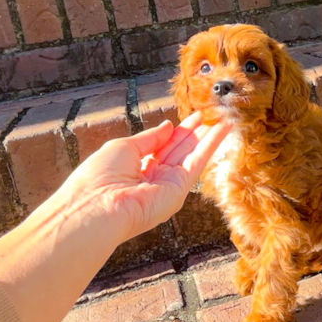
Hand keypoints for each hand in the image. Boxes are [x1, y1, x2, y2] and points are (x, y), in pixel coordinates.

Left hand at [47, 113, 231, 243]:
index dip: (177, 131)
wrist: (97, 207)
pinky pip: (198, 162)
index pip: (162, 146)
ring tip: (225, 119)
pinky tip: (222, 130)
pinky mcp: (179, 190)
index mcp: (136, 167)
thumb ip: (150, 138)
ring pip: (192, 155)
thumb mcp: (125, 147)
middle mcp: (154, 177)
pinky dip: (211, 145)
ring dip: (209, 137)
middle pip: (180, 149)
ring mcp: (168, 185)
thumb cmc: (100, 176)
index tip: (193, 118)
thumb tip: (168, 126)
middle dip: (195, 132)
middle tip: (212, 115)